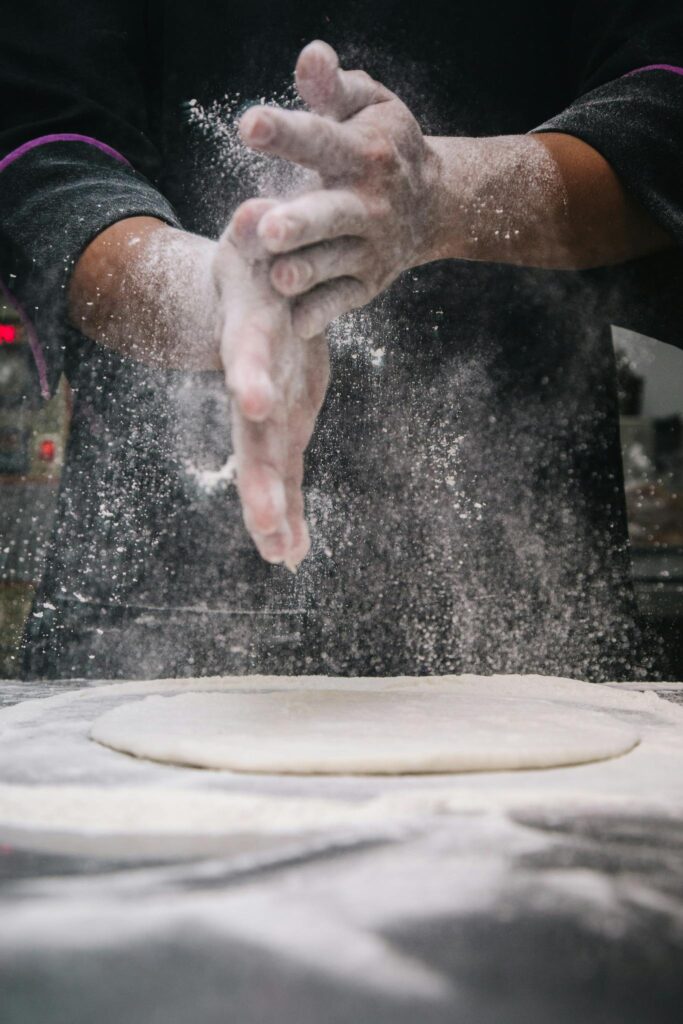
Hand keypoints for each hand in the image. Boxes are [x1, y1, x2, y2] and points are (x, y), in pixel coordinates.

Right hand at [213, 200, 328, 568]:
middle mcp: (255, 384)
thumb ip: (255, 229)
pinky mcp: (282, 426)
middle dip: (260, 481)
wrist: (250, 296)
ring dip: (274, 513)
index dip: (252, 378)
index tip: (257, 405)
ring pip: (267, 469)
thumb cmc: (259, 266)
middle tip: (268, 525)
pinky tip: (293, 554)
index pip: (250, 359)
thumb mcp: (255, 240)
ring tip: (282, 556)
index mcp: (252, 338)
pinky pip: (285, 475)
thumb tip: (257, 210)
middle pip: (254, 438)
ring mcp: (267, 413)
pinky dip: (289, 514)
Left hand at [237, 41, 440, 337]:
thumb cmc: (385, 145)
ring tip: (278, 277)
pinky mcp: (367, 283)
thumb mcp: (368, 106)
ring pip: (334, 262)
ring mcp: (370, 247)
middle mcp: (370, 203)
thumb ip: (333, 88)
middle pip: (332, 214)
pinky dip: (321, 313)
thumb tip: (310, 55)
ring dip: (306, 271)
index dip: (286, 133)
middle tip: (268, 229)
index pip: (321, 140)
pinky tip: (295, 323)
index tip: (249, 125)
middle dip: (301, 222)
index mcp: (364, 153)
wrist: (437, 203)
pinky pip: (342, 300)